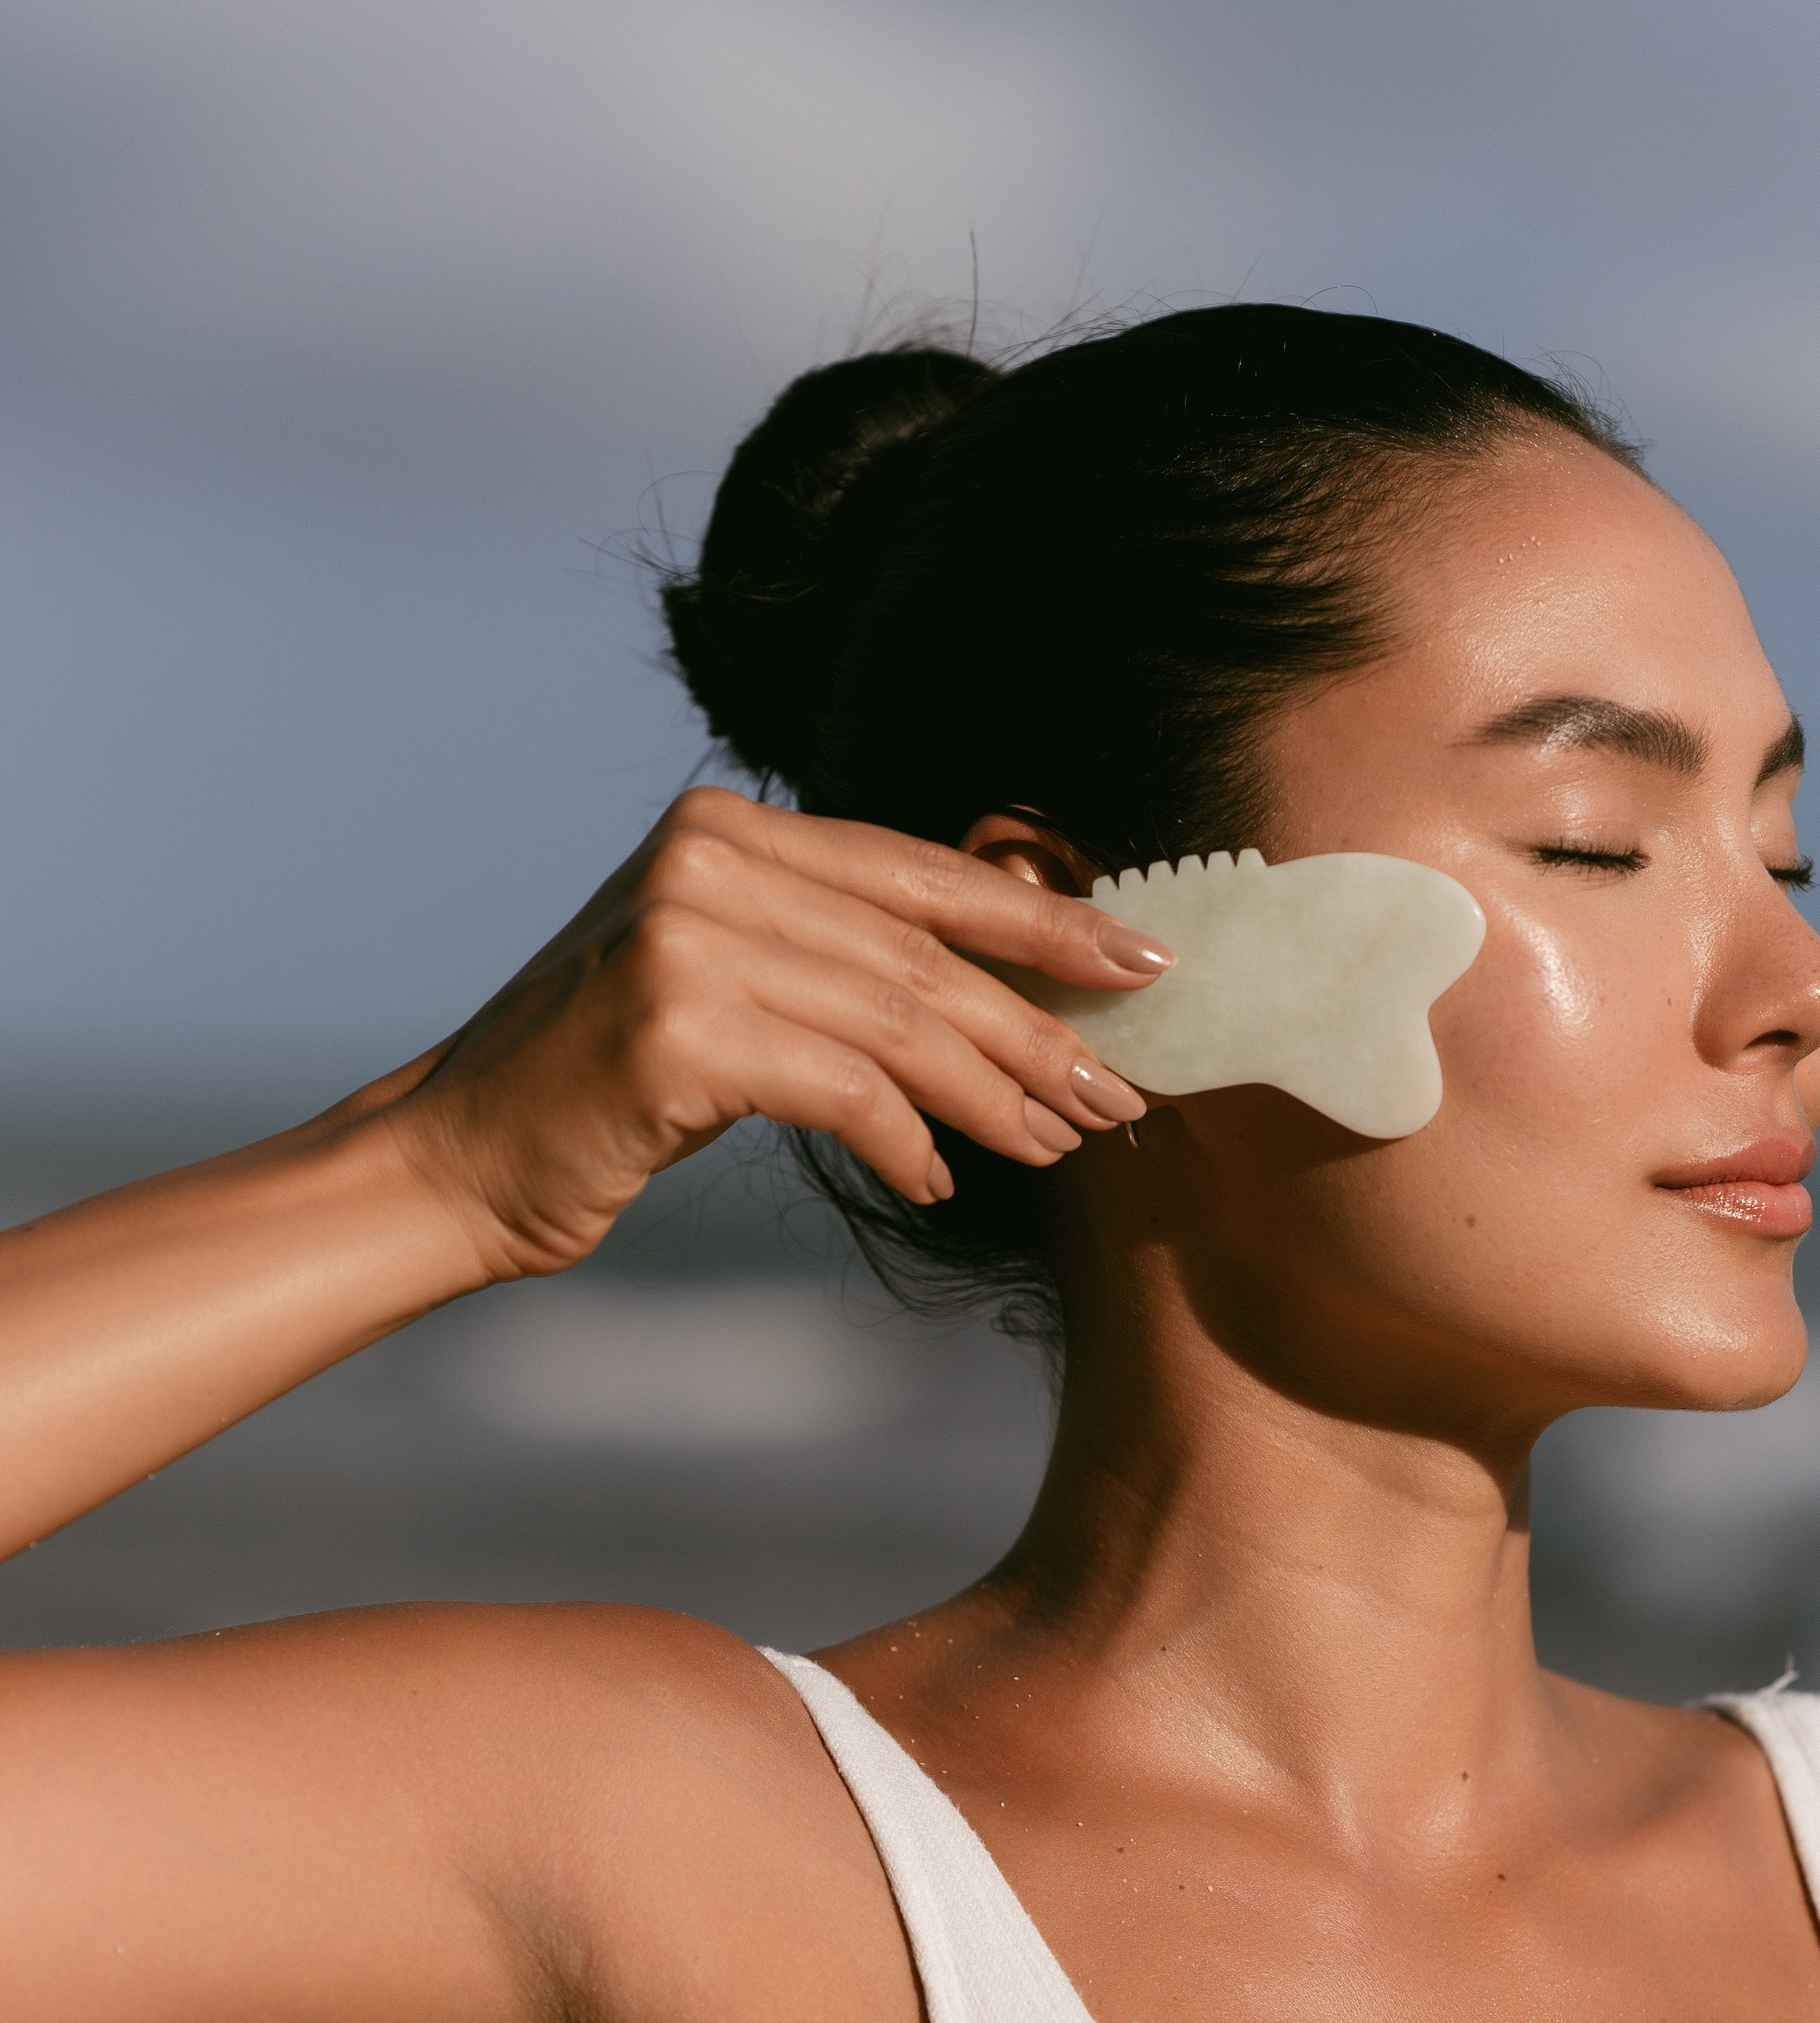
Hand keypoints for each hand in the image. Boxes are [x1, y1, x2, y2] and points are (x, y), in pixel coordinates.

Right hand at [372, 788, 1170, 1282]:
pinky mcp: (674, 1031)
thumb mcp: (727, 984)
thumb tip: (1001, 990)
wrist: (461, 1157)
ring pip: (897, 1022)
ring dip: (995, 1095)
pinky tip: (938, 1180)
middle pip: (920, 954)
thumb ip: (833, 956)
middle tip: (1117, 1094)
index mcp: (723, 827)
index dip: (1040, 919)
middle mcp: (703, 861)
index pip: (919, 872)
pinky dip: (906, 1141)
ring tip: (1058, 1145)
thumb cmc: (607, 1088)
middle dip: (1036, 1029)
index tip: (1141, 963)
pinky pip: (842, 1089)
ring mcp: (683, 940)